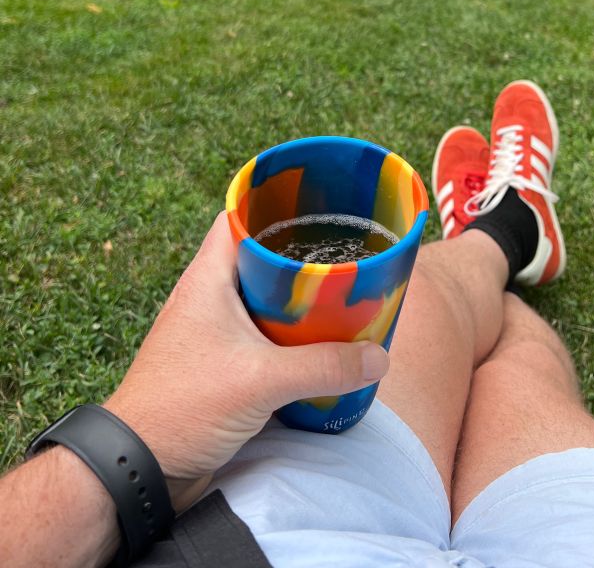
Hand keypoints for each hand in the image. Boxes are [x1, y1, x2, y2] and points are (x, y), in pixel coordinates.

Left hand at [105, 213, 388, 510]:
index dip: (274, 205)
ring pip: (265, 299)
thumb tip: (378, 357)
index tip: (317, 204)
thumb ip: (323, 367)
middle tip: (346, 251)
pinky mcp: (222, 364)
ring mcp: (214, 331)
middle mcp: (209, 297)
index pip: (239, 218)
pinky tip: (321, 343)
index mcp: (208, 279)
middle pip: (261, 258)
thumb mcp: (261, 380)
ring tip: (344, 294)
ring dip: (299, 301)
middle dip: (301, 257)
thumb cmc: (183, 407)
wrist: (139, 467)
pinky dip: (290, 335)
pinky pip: (263, 336)